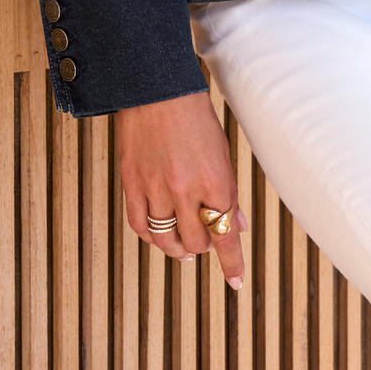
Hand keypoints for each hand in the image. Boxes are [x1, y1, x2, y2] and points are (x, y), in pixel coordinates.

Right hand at [117, 91, 246, 288]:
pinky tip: (158, 234)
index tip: (236, 281)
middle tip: (204, 239)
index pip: (227, 234)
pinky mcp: (132, 183)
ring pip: (167, 239)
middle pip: (197, 241)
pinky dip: (151, 236)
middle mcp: (186, 189)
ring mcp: (156, 188)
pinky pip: (140, 225)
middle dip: (204, 245)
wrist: (156, 88)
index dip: (232, 262)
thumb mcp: (222, 151)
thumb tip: (238, 224)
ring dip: (178, 247)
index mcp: (216, 180)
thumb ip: (228, 191)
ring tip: (182, 246)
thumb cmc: (194, 115)